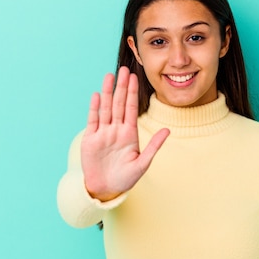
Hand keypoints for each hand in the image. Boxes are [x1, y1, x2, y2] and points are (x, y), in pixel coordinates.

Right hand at [81, 67, 169, 200]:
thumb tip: (168, 130)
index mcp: (129, 133)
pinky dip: (95, 108)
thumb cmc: (125, 178)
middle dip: (121, 87)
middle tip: (123, 69)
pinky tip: (97, 96)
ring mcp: (103, 133)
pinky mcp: (90, 139)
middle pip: (119, 104)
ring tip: (109, 76)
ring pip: (106, 108)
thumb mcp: (143, 163)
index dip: (133, 93)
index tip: (135, 77)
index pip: (132, 108)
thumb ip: (154, 146)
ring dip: (107, 92)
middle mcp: (116, 130)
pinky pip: (93, 120)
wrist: (106, 189)